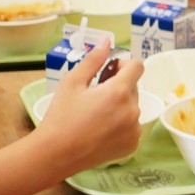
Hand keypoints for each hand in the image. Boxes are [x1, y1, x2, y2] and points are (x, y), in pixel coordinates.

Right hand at [36, 44, 145, 172]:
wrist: (56, 153)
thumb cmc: (61, 115)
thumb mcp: (72, 81)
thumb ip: (93, 59)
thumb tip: (107, 41)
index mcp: (120, 92)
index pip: (137, 66)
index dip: (123, 65)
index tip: (108, 72)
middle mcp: (133, 111)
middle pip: (133, 88)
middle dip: (118, 87)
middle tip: (94, 96)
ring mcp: (135, 130)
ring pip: (132, 108)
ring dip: (119, 106)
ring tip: (95, 115)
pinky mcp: (132, 145)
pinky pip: (131, 127)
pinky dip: (120, 125)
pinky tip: (100, 130)